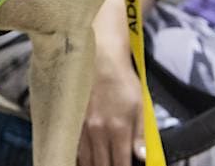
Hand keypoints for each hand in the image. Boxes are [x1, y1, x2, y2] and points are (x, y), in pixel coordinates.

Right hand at [77, 50, 144, 165]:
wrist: (99, 59)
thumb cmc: (121, 80)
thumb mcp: (139, 106)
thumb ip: (141, 135)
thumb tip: (142, 156)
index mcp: (118, 129)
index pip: (121, 163)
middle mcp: (98, 131)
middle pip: (101, 164)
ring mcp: (82, 126)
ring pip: (85, 158)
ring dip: (92, 165)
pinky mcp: (72, 118)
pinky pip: (74, 145)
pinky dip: (78, 156)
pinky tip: (83, 159)